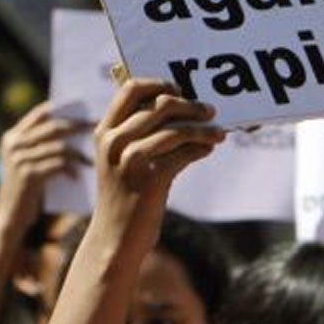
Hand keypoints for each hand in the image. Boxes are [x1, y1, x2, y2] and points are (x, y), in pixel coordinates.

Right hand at [0, 101, 81, 227]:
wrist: (10, 217)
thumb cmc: (28, 189)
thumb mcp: (30, 163)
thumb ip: (44, 146)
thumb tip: (78, 128)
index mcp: (13, 137)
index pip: (40, 113)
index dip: (63, 107)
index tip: (84, 105)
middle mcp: (13, 144)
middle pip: (53, 126)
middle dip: (77, 125)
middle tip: (97, 126)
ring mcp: (19, 159)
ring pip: (58, 146)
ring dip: (78, 152)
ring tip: (91, 159)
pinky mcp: (27, 175)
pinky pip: (57, 164)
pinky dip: (70, 169)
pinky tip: (78, 177)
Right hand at [92, 79, 220, 208]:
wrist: (114, 239)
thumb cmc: (124, 197)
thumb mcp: (118, 161)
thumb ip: (136, 134)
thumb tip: (177, 107)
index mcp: (105, 132)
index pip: (131, 89)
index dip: (159, 83)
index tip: (180, 90)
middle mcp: (114, 142)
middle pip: (160, 104)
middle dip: (191, 105)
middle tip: (209, 110)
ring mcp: (130, 161)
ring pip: (177, 129)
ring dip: (203, 129)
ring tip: (218, 133)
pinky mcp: (150, 180)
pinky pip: (184, 154)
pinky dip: (201, 148)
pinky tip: (208, 149)